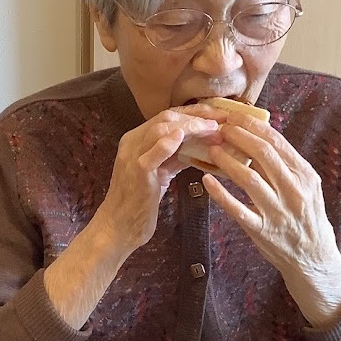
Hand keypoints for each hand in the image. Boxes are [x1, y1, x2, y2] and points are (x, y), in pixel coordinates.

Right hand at [94, 107, 223, 253]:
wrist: (118, 227)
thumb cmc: (139, 202)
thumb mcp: (159, 174)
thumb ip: (174, 157)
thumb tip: (200, 145)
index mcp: (136, 140)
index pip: (167, 117)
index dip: (194, 112)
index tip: (218, 115)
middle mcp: (132, 143)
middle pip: (166, 118)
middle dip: (197, 116)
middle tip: (222, 120)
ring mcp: (133, 156)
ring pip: (161, 130)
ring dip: (191, 127)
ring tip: (213, 130)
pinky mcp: (138, 174)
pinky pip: (152, 155)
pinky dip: (168, 143)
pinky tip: (183, 136)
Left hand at [203, 112, 340, 327]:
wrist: (314, 258)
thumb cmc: (306, 217)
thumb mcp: (307, 187)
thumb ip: (288, 165)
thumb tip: (263, 135)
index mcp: (305, 176)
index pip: (277, 143)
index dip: (253, 126)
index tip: (235, 116)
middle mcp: (294, 191)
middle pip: (264, 155)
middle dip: (239, 137)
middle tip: (220, 127)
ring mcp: (278, 212)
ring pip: (250, 179)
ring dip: (228, 161)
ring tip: (212, 149)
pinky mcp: (262, 231)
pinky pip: (238, 210)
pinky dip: (220, 194)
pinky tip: (206, 181)